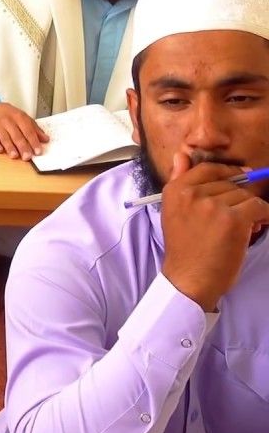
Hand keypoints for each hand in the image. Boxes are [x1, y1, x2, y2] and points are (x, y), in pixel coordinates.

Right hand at [0, 103, 48, 160]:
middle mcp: (8, 120)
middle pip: (17, 135)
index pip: (28, 131)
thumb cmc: (11, 116)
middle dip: (22, 147)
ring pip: (4, 137)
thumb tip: (46, 139)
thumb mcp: (24, 119)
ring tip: (15, 156)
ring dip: (10, 147)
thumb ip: (35, 129)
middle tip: (27, 157)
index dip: (33, 142)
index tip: (38, 151)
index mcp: (19, 117)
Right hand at [160, 152, 268, 311]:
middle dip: (238, 198)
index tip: (238, 183)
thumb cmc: (185, 248)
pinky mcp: (233, 219)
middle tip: (235, 216)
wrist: (190, 278)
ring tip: (242, 227)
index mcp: (175, 190)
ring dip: (250, 210)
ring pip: (246, 195)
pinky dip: (263, 216)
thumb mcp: (173, 210)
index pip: (209, 168)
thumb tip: (181, 154)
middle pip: (231, 182)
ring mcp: (213, 205)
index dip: (227, 174)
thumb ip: (179, 180)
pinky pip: (259, 207)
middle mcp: (192, 193)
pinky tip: (255, 227)